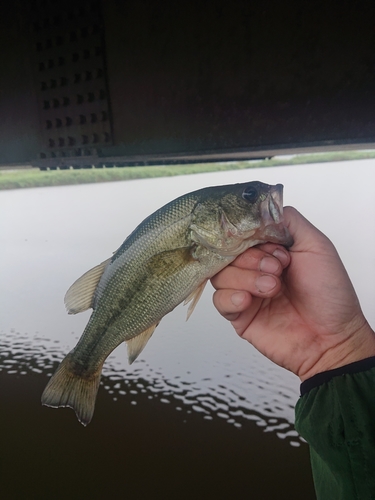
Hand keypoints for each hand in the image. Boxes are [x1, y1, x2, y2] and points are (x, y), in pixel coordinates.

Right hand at [211, 207, 374, 380]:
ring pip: (220, 274)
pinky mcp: (239, 315)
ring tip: (272, 288)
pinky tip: (249, 300)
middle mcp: (255, 268)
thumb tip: (262, 207)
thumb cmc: (330, 295)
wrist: (331, 339)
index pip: (242, 232)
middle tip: (277, 269)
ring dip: (246, 278)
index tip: (273, 247)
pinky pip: (219, 300)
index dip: (251, 236)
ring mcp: (245, 291)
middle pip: (227, 252)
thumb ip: (288, 221)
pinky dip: (232, 297)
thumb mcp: (316, 245)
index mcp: (271, 250)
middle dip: (252, 259)